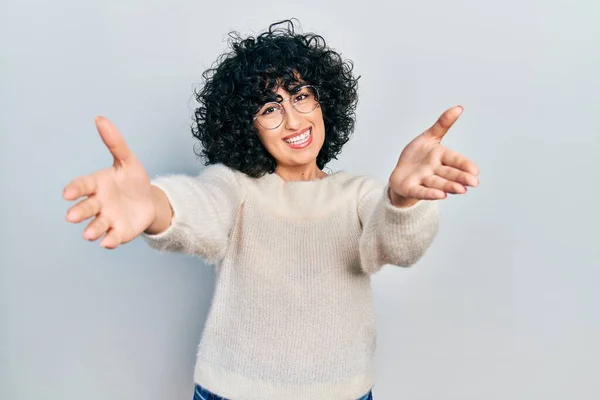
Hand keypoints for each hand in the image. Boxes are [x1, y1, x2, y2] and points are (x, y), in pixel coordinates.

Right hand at [63, 117, 157, 248]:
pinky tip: (108, 242)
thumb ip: (115, 142)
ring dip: (92, 230)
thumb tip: (100, 118)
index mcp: (97, 185)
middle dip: (79, 212)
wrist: (149, 201)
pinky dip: (110, 240)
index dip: (75, 189)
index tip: (67, 193)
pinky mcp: (120, 232)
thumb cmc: (133, 180)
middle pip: (86, 208)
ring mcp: (108, 219)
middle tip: (71, 217)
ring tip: (88, 234)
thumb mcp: (128, 160)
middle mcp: (98, 204)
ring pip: (97, 226)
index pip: (83, 186)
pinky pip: (113, 238)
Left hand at [389, 106, 478, 206]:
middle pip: (449, 173)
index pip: (455, 160)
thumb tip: (459, 107)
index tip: (475, 170)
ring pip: (438, 183)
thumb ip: (443, 124)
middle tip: (474, 182)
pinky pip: (421, 191)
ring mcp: (423, 180)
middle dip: (460, 177)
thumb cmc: (417, 156)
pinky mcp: (411, 188)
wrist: (400, 174)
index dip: (464, 165)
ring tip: (460, 190)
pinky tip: (440, 195)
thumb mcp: (428, 138)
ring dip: (449, 186)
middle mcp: (434, 170)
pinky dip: (430, 193)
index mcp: (440, 157)